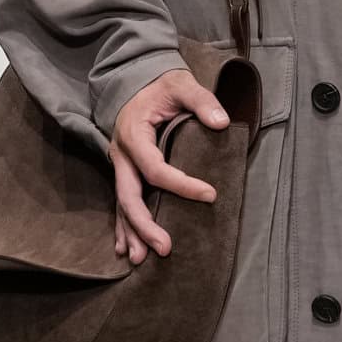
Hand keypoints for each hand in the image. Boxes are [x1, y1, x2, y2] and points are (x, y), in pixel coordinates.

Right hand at [110, 68, 228, 264]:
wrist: (135, 80)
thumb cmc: (161, 85)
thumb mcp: (182, 84)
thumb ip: (202, 101)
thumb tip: (222, 122)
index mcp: (134, 134)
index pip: (156, 169)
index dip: (182, 185)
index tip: (210, 194)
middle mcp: (121, 154)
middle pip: (128, 196)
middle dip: (145, 225)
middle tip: (166, 248)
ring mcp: (119, 165)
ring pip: (122, 205)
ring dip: (131, 233)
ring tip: (140, 261)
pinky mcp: (123, 172)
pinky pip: (121, 203)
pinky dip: (123, 227)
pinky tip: (126, 249)